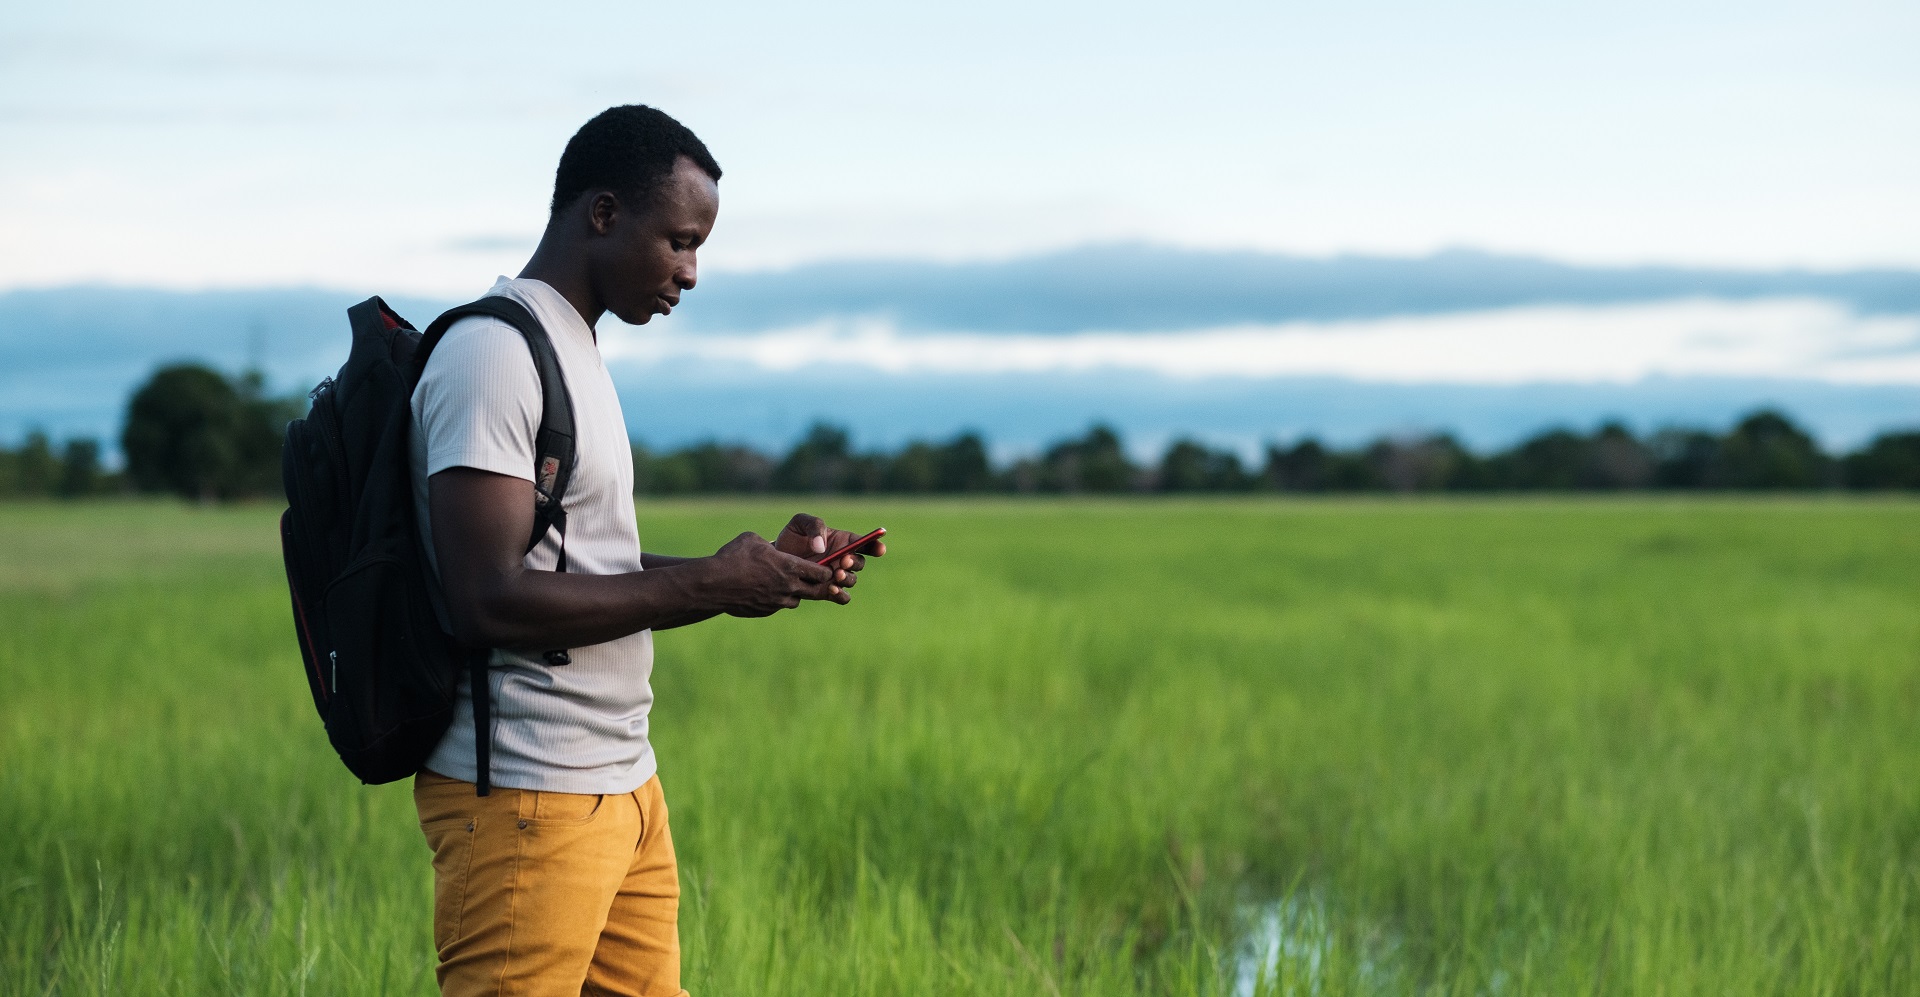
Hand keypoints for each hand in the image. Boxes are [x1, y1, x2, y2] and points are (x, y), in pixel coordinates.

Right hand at [702, 531, 843, 617]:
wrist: (713, 584)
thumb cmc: (733, 557)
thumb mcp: (752, 540)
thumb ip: (769, 544)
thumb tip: (771, 546)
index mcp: (789, 567)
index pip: (821, 573)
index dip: (826, 570)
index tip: (825, 568)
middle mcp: (787, 587)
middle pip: (815, 591)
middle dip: (817, 585)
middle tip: (814, 580)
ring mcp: (777, 602)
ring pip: (796, 601)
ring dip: (795, 593)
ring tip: (784, 584)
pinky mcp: (765, 611)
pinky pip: (778, 606)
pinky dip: (777, 600)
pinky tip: (765, 591)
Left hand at [774, 513, 886, 587]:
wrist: (775, 559)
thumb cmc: (792, 537)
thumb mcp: (800, 523)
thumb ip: (814, 526)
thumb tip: (822, 546)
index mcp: (843, 541)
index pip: (865, 543)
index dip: (876, 545)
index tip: (880, 549)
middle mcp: (843, 559)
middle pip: (860, 563)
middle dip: (855, 563)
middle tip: (843, 561)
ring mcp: (836, 576)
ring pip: (852, 581)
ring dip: (847, 579)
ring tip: (835, 575)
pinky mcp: (827, 591)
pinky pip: (843, 597)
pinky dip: (841, 595)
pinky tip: (832, 590)